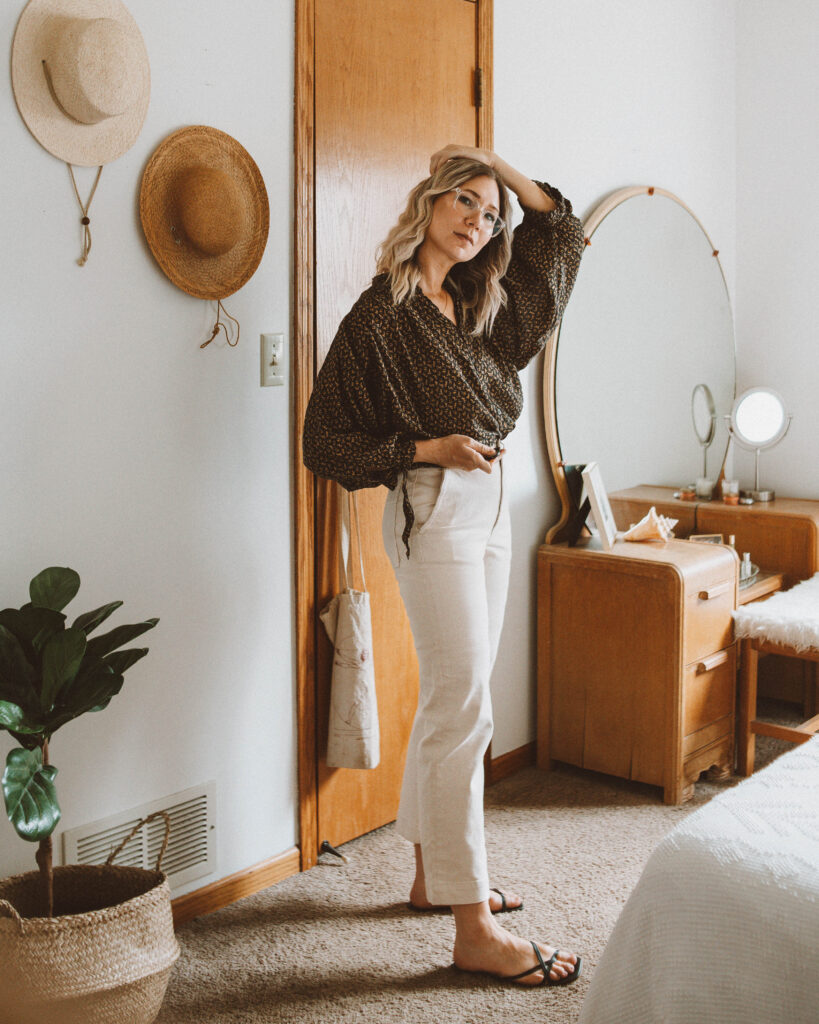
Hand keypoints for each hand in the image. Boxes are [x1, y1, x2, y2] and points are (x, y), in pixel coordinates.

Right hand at [414, 435, 502, 472]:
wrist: (435, 451)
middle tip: (499, 449)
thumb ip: (482, 448)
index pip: (490, 467)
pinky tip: (476, 450)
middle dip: (493, 457)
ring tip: (487, 448)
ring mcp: (466, 468)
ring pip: (480, 464)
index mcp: (474, 461)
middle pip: (487, 465)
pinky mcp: (462, 466)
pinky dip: (478, 457)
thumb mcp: (468, 441)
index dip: (498, 459)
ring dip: (485, 457)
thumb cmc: (450, 444)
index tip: (503, 451)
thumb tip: (493, 451)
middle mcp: (471, 467)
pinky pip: (474, 463)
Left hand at [429, 144, 496, 175]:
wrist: (486, 160)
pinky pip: (444, 157)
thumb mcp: (460, 167)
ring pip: (437, 157)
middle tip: (435, 178)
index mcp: (448, 150)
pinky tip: (442, 172)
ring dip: (435, 168)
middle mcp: (449, 147)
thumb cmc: (474, 166)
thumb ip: (452, 169)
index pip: (434, 158)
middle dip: (432, 168)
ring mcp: (453, 148)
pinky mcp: (457, 150)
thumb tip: (444, 180)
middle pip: (434, 158)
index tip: (435, 178)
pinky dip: (441, 165)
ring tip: (438, 177)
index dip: (432, 168)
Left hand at [429, 145, 553, 213]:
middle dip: (436, 160)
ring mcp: (473, 151)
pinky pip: (455, 152)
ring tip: (437, 172)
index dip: (437, 162)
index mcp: (468, 158)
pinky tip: (443, 170)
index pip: (447, 154)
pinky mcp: (476, 153)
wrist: (508, 177)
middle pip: (446, 150)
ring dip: (439, 160)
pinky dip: (446, 159)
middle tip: (433, 173)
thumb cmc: (494, 184)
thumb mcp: (476, 185)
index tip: (433, 175)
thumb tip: (456, 197)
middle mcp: (469, 152)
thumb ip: (466, 185)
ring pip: (448, 149)